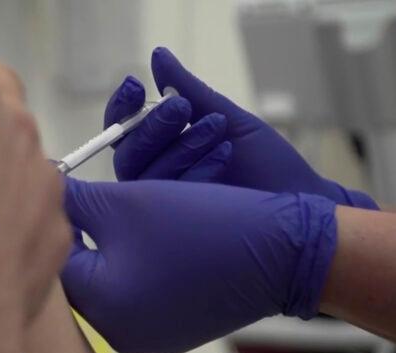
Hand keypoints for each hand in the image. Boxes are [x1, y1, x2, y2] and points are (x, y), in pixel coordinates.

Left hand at [62, 178, 336, 352]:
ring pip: (109, 286)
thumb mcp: (126, 202)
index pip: (55, 261)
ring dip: (109, 251)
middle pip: (81, 278)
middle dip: (81, 236)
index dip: (55, 221)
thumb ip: (74, 199)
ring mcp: (149, 338)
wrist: (281, 251)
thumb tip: (44, 188)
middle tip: (86, 203)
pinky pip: (137, 297)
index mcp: (103, 307)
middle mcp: (121, 335)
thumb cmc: (202, 225)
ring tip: (118, 219)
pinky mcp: (172, 332)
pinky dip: (135, 269)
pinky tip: (147, 243)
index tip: (60, 194)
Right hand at [105, 48, 377, 208]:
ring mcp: (165, 204)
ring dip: (180, 147)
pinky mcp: (178, 227)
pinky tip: (224, 156)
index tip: (136, 84)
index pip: (124, 129)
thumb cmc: (265, 162)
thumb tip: (158, 55)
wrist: (298, 200)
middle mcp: (155, 176)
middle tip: (182, 107)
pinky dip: (196, 172)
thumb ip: (188, 90)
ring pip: (145, 177)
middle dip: (152, 127)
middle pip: (127, 153)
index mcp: (160, 149)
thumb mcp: (226, 117)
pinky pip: (169, 199)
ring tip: (217, 129)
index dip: (122, 107)